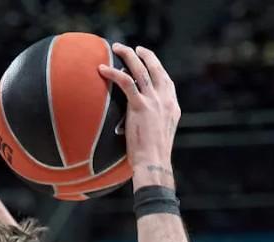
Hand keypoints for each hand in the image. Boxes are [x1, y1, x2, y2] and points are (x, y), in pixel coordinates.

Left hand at [98, 44, 179, 187]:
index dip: (156, 67)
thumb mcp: (158, 135)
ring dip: (128, 55)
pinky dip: (113, 73)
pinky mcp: (140, 106)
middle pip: (156, 69)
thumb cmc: (152, 156)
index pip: (166, 80)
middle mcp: (165, 100)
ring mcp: (154, 101)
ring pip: (141, 70)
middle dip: (145, 55)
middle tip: (134, 48)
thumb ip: (153, 122)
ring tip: (117, 47)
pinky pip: (125, 82)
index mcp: (172, 106)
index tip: (148, 59)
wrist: (154, 162)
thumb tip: (138, 121)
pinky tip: (102, 69)